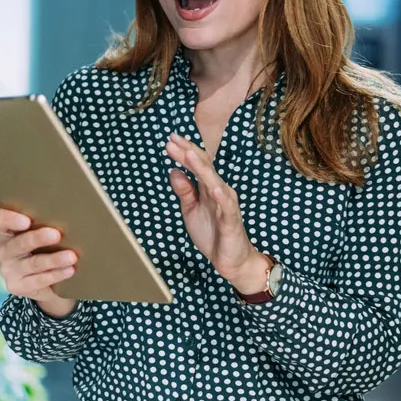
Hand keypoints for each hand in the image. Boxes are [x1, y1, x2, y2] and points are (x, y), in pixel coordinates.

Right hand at [0, 208, 77, 318]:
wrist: (49, 280)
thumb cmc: (48, 245)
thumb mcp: (44, 232)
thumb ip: (48, 222)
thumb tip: (73, 214)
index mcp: (6, 231)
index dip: (7, 219)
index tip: (26, 220)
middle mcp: (3, 250)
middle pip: (16, 243)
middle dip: (37, 238)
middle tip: (56, 234)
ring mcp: (8, 270)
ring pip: (31, 263)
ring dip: (53, 259)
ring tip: (72, 256)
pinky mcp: (17, 286)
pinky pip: (38, 280)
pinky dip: (56, 274)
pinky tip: (70, 270)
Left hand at [165, 133, 268, 291]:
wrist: (231, 260)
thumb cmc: (213, 233)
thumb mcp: (191, 210)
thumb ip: (184, 191)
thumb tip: (173, 170)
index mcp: (209, 188)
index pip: (197, 165)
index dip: (184, 152)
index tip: (170, 140)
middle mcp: (219, 191)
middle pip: (204, 167)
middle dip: (189, 153)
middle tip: (173, 140)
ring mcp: (226, 205)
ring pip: (214, 182)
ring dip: (202, 168)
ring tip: (189, 154)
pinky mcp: (231, 221)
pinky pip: (227, 207)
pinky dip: (221, 196)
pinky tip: (214, 188)